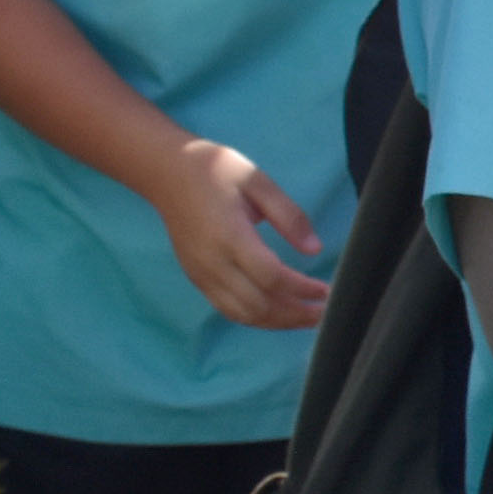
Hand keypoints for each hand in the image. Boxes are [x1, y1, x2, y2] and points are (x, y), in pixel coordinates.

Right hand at [154, 136, 328, 327]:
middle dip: (295, 315)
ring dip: (277, 322)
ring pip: (242, 314)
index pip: (271, 277)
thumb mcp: (258, 182)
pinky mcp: (196, 278)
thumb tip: (315, 249)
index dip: (301, 289)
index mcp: (230, 236)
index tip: (325, 290)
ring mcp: (201, 274)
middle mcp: (213, 263)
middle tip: (324, 312)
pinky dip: (256, 317)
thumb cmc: (216, 171)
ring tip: (306, 318)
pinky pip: (227, 308)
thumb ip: (289, 216)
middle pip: (258, 305)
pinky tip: (278, 312)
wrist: (167, 174)